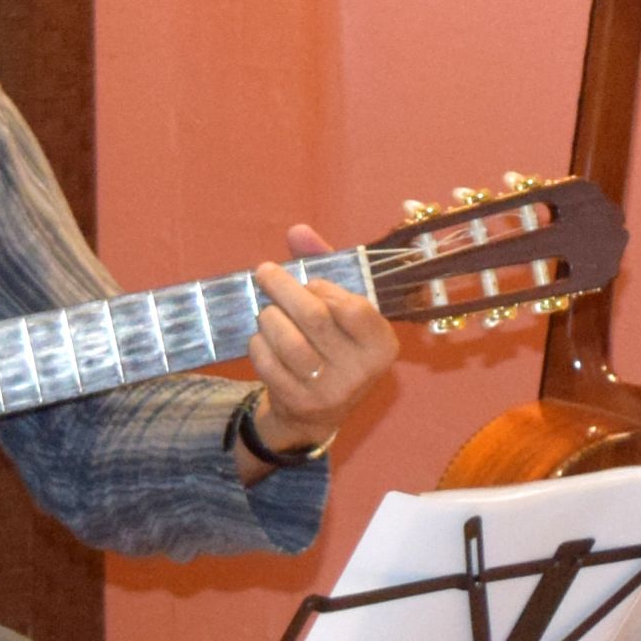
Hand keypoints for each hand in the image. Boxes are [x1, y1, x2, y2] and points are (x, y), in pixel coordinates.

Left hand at [240, 224, 397, 473]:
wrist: (318, 411)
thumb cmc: (332, 345)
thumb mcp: (340, 309)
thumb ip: (324, 265)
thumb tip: (297, 230)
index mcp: (382, 345)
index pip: (353, 307)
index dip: (325, 288)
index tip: (310, 281)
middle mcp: (361, 372)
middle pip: (314, 318)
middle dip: (283, 289)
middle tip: (265, 273)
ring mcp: (329, 391)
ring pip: (288, 342)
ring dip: (269, 318)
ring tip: (267, 311)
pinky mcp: (297, 402)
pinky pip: (267, 362)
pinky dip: (258, 343)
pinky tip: (261, 337)